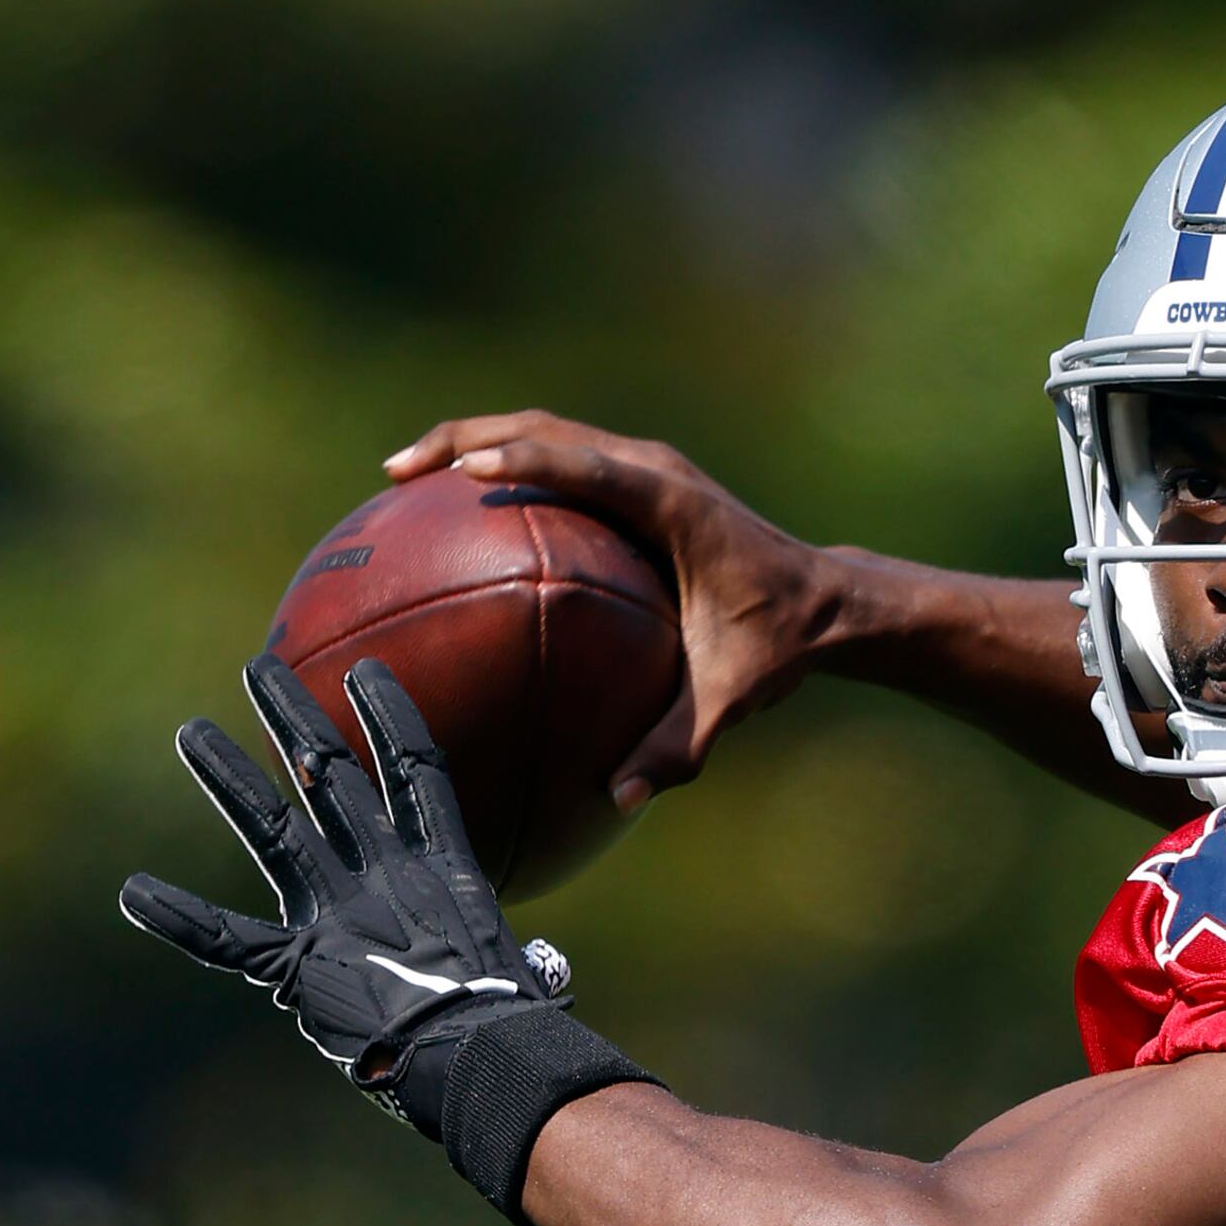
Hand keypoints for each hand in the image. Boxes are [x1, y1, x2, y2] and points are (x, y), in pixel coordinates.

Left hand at [121, 654, 574, 1141]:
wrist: (477, 1051)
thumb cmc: (514, 1023)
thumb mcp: (525, 973)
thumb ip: (522, 962)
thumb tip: (541, 973)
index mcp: (445, 869)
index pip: (416, 770)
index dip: (389, 716)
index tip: (364, 671)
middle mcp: (386, 873)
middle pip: (332, 773)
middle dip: (293, 717)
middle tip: (259, 670)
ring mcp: (337, 913)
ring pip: (273, 827)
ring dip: (229, 777)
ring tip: (190, 733)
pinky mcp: (298, 964)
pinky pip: (226, 937)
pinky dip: (178, 916)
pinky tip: (133, 893)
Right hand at [383, 411, 836, 810]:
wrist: (828, 602)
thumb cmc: (779, 643)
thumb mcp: (731, 697)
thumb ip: (676, 746)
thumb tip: (618, 795)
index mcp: (673, 503)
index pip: (587, 467)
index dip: (526, 461)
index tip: (464, 473)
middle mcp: (655, 470)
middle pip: (546, 429)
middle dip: (467, 438)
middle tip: (398, 473)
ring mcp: (646, 468)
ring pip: (547, 433)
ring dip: (477, 441)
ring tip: (405, 477)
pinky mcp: (639, 480)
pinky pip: (561, 460)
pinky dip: (508, 466)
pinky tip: (460, 508)